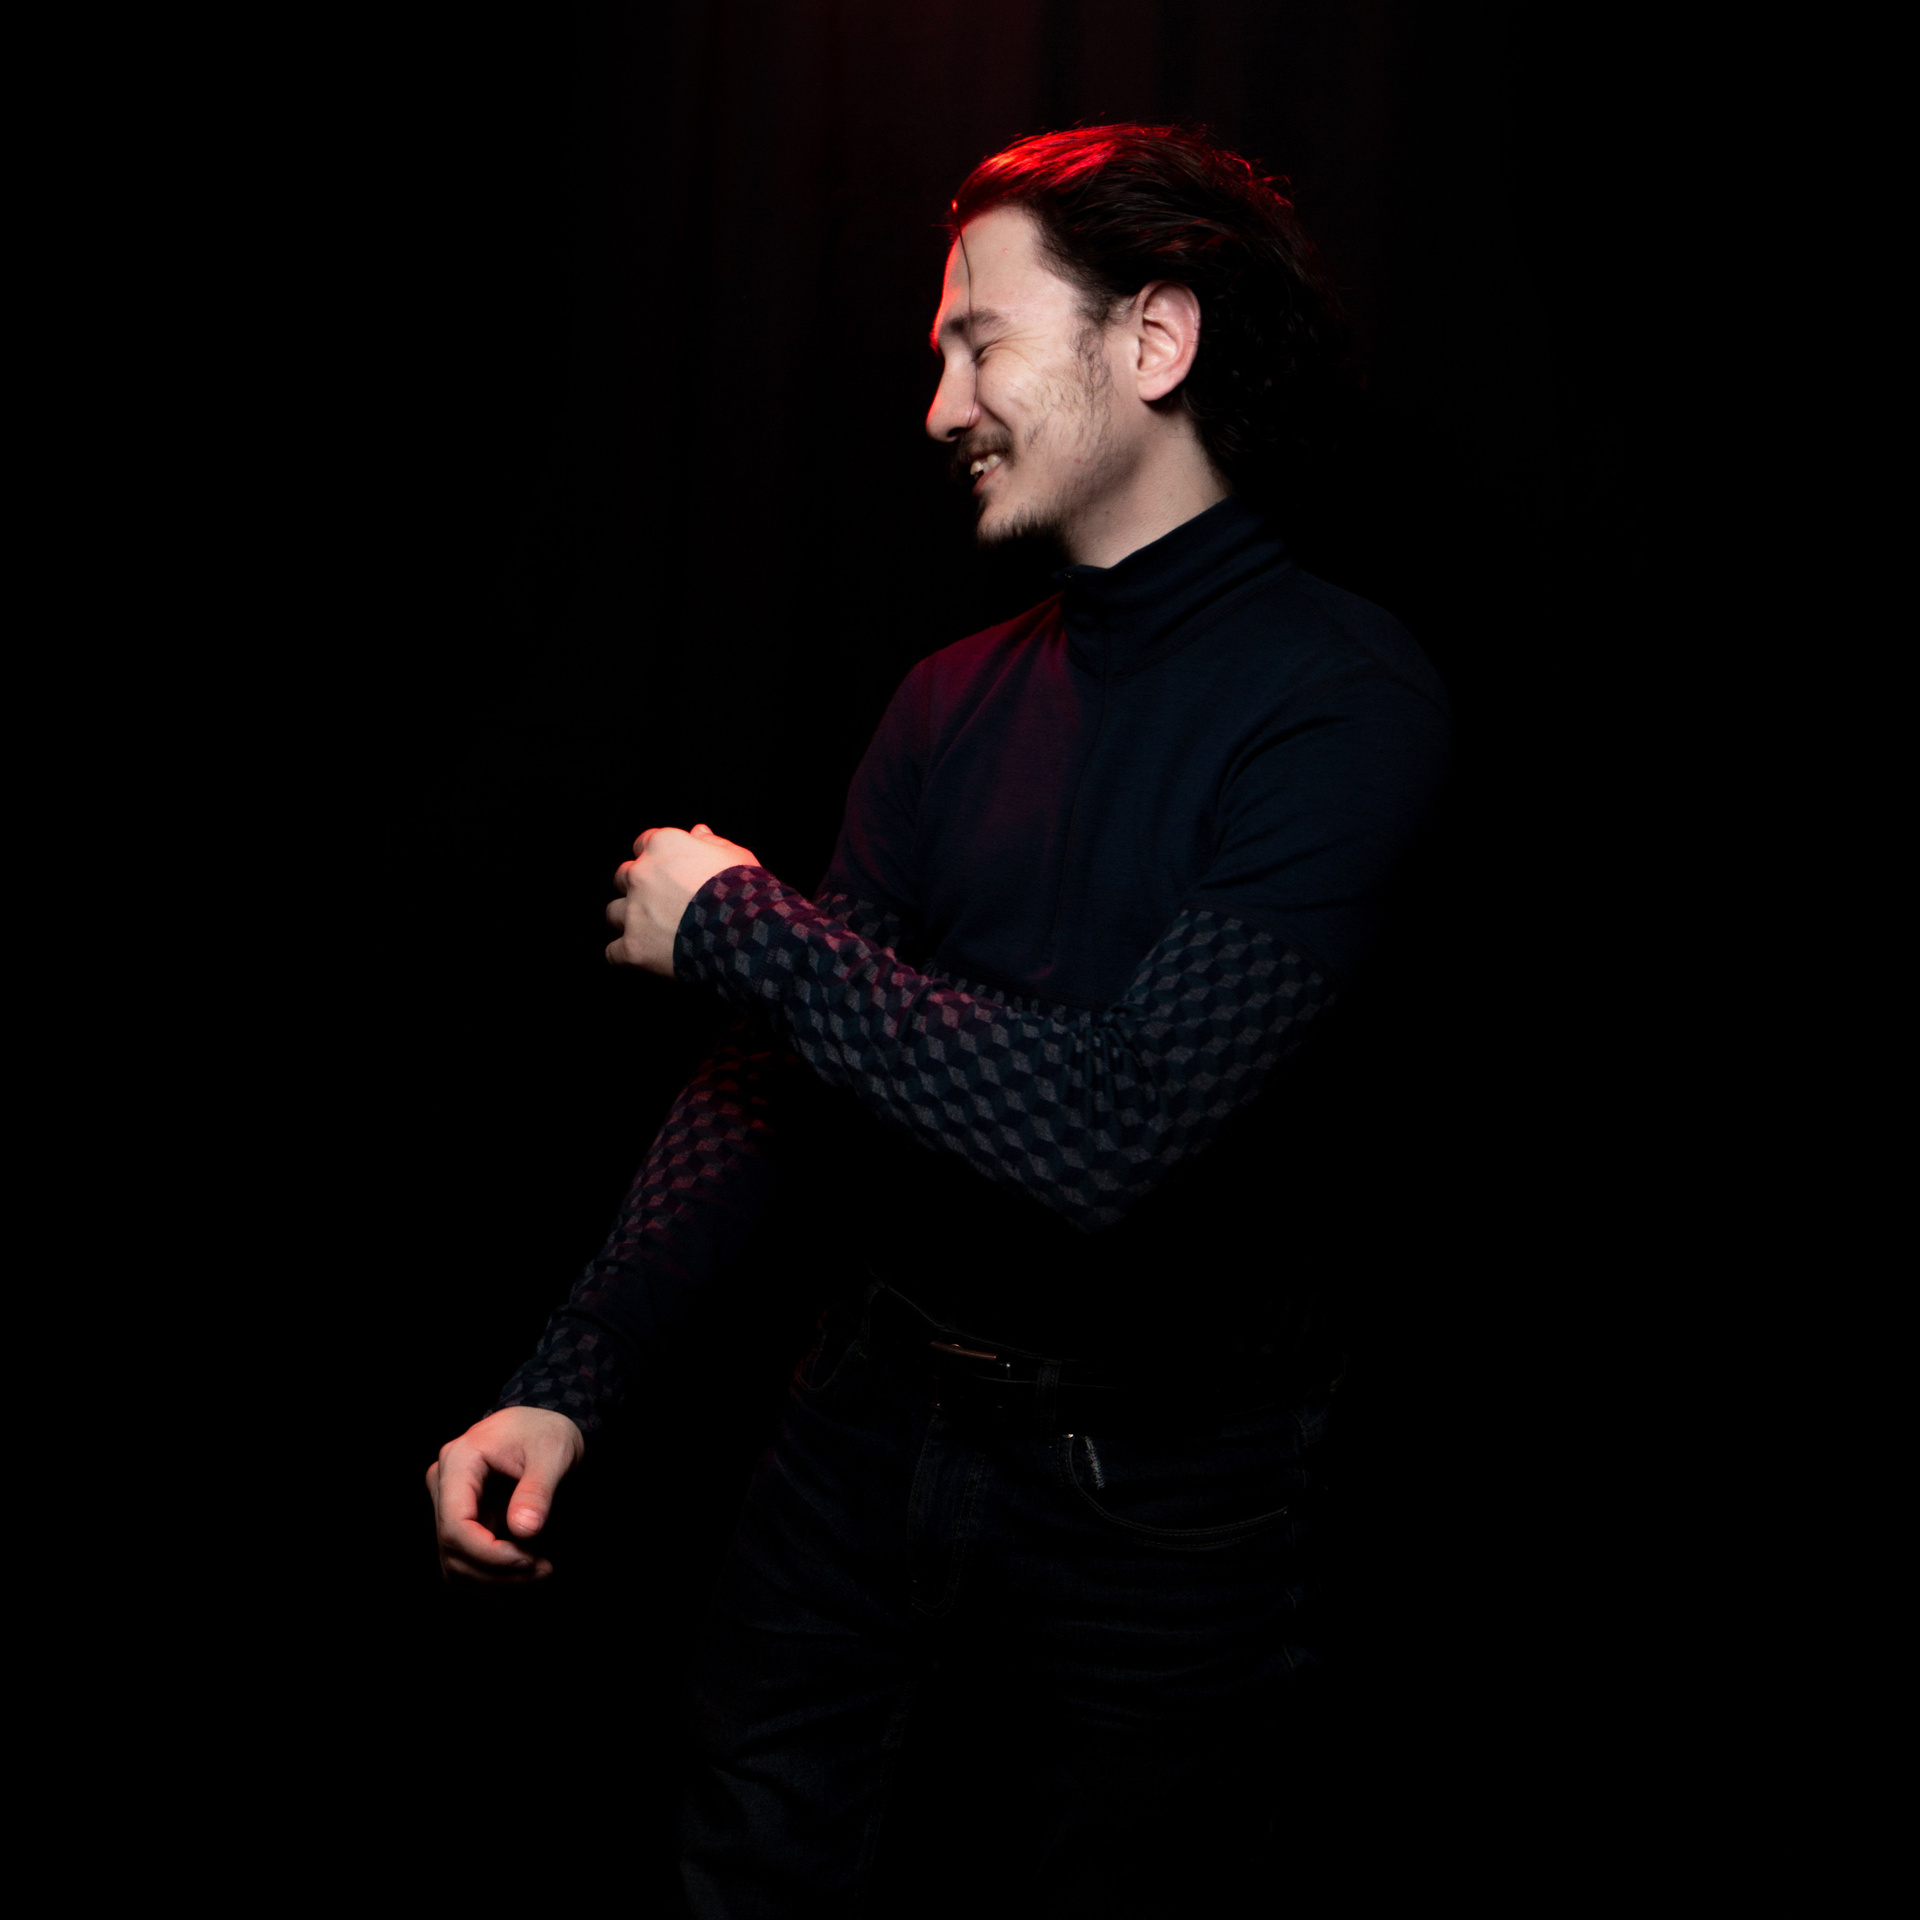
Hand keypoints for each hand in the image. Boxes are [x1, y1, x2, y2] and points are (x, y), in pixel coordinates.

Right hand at [426, 1406, 584, 1583]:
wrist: (543, 1427)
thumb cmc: (548, 1432)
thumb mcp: (554, 1452)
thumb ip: (538, 1489)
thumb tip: (524, 1531)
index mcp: (458, 1461)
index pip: (455, 1525)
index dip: (488, 1554)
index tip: (528, 1561)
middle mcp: (443, 1483)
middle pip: (452, 1549)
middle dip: (497, 1572)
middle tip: (543, 1571)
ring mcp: (447, 1503)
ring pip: (454, 1563)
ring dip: (495, 1580)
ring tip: (540, 1573)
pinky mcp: (459, 1520)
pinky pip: (464, 1561)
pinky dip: (492, 1576)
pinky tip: (525, 1574)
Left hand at [605, 822, 758, 974]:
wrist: (744, 932)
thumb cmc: (744, 891)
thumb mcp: (735, 857)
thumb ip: (712, 843)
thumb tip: (698, 832)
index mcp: (662, 846)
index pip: (643, 845)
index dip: (656, 861)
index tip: (668, 873)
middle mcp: (640, 875)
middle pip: (623, 877)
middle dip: (638, 889)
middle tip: (660, 904)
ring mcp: (633, 912)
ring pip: (614, 913)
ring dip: (630, 921)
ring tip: (653, 934)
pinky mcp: (632, 947)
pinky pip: (613, 953)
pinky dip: (627, 955)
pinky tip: (645, 959)